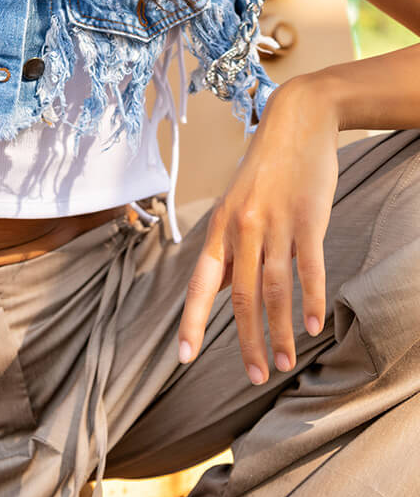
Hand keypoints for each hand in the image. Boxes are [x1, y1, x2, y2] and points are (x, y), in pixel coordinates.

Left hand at [176, 77, 340, 384]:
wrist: (297, 119)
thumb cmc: (266, 166)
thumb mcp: (238, 202)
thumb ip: (232, 244)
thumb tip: (220, 287)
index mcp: (221, 225)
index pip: (200, 282)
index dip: (191, 321)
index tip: (183, 357)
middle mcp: (243, 226)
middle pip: (240, 296)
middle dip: (246, 341)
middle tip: (255, 377)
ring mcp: (276, 222)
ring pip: (274, 289)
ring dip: (281, 331)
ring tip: (284, 363)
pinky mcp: (308, 217)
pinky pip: (308, 267)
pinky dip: (311, 299)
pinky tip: (314, 326)